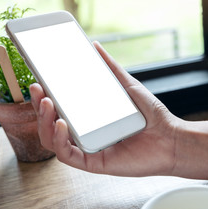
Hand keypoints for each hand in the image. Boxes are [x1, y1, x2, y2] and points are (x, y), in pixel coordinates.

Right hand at [30, 41, 180, 176]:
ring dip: (44, 121)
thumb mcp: (127, 86)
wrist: (171, 138)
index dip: (45, 95)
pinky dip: (59, 140)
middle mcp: (85, 133)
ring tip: (47, 102)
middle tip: (37, 88)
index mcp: (89, 118)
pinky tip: (62, 123)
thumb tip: (95, 46)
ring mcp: (87, 148)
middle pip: (51, 123)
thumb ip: (110, 68)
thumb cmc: (150, 116)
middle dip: (39, 106)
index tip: (38, 79)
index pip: (60, 108)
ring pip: (53, 139)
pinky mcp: (93, 162)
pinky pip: (67, 155)